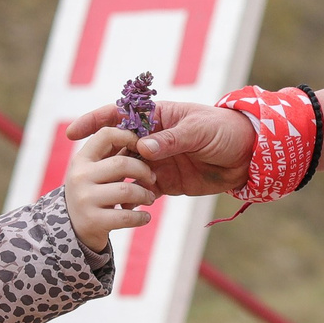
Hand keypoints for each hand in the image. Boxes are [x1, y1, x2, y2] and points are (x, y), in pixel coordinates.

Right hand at [63, 125, 156, 253]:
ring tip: (149, 198)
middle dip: (144, 171)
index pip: (106, 134)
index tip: (142, 147)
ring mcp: (84, 199)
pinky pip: (126, 216)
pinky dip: (141, 217)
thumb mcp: (98, 172)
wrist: (72, 232)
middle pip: (122, 163)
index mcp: (83, 158)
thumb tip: (145, 141)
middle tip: (152, 178)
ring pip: (127, 190)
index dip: (129, 136)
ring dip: (145, 195)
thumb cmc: (95, 194)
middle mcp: (80, 176)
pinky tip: (145, 217)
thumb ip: (116, 156)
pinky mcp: (92, 221)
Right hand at [66, 99, 251, 197]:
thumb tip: (142, 148)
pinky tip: (126, 207)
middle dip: (105, 160)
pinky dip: (133, 198)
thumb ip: (171, 139)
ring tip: (113, 193)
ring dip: (117, 182)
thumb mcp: (199, 131)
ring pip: (126, 171)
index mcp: (157, 116)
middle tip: (97, 174)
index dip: (94, 121)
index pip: (119, 115)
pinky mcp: (165, 182)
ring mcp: (157, 161)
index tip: (73, 133)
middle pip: (117, 147)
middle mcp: (152, 138)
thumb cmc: (226, 131)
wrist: (250, 156)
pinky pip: (142, 190)